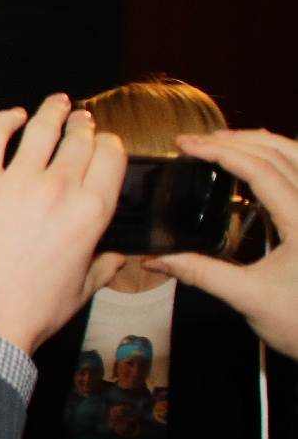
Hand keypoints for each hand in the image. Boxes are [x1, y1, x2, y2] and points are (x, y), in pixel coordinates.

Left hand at [0, 94, 126, 353]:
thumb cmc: (30, 312)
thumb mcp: (82, 290)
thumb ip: (103, 266)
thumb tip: (117, 257)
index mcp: (91, 213)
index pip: (111, 157)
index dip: (109, 144)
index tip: (104, 142)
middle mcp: (58, 190)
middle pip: (79, 140)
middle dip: (83, 125)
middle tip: (80, 120)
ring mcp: (16, 184)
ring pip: (41, 130)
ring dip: (51, 111)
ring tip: (56, 103)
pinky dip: (4, 120)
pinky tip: (12, 116)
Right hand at [144, 130, 297, 358]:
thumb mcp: (247, 298)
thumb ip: (200, 273)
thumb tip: (157, 260)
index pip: (259, 170)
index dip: (220, 151)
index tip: (187, 145)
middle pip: (281, 152)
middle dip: (237, 140)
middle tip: (199, 141)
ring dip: (262, 144)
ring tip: (227, 143)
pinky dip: (281, 161)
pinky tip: (259, 170)